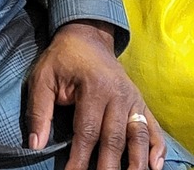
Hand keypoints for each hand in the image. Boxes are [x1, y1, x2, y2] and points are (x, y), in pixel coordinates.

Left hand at [25, 21, 165, 169]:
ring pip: (138, 135)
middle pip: (114, 139)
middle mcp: (119, 94)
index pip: (87, 132)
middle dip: (108, 167)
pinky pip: (153, 127)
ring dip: (136, 162)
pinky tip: (156, 166)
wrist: (87, 35)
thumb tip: (36, 144)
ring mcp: (133, 99)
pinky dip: (157, 147)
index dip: (79, 159)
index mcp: (94, 88)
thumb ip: (40, 110)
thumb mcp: (43, 77)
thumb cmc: (63, 59)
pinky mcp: (141, 103)